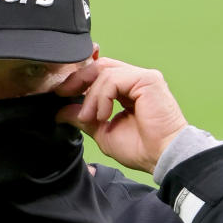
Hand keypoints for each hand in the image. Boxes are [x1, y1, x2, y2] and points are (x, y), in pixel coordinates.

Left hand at [55, 58, 187, 173]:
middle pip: (100, 66)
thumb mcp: (103, 132)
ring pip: (104, 72)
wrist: (161, 157)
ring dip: (91, 97)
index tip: (62, 93)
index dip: (79, 79)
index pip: (100, 73)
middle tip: (64, 94)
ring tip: (90, 117)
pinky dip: (102, 97)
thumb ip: (84, 119)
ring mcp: (143, 77)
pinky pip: (114, 79)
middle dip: (78, 79)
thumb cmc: (141, 148)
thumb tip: (61, 112)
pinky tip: (104, 115)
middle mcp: (136, 80)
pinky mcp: (148, 79)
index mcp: (128, 90)